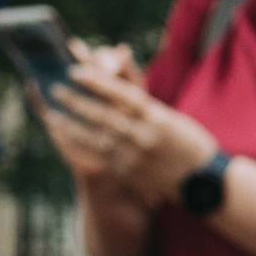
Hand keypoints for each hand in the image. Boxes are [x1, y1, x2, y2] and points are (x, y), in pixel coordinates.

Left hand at [42, 45, 216, 207]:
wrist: (204, 184)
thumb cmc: (189, 144)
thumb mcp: (172, 118)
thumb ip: (142, 104)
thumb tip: (114, 83)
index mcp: (158, 117)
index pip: (122, 94)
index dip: (97, 82)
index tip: (75, 71)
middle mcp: (144, 136)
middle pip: (103, 115)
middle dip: (76, 101)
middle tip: (55, 89)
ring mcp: (135, 157)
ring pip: (94, 137)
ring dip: (69, 124)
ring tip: (52, 113)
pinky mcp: (128, 173)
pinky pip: (96, 156)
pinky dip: (77, 145)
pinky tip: (63, 136)